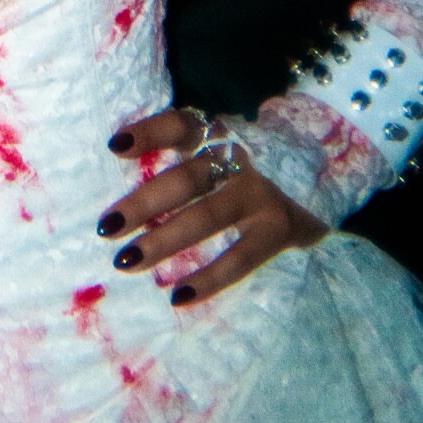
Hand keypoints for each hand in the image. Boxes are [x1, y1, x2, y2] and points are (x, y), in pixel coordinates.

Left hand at [95, 106, 326, 306]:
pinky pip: (240, 258)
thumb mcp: (216, 150)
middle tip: (106, 227)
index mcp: (217, 135)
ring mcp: (261, 195)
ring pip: (207, 217)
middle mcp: (239, 160)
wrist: (316, 182)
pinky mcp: (278, 230)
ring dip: (164, 241)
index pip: (180, 125)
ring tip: (126, 261)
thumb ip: (178, 158)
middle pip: (186, 178)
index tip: (114, 147)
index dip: (148, 133)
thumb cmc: (241, 169)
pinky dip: (208, 279)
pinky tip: (178, 297)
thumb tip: (115, 177)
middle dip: (144, 203)